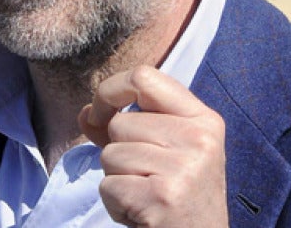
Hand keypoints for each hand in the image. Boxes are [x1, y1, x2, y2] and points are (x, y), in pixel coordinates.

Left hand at [78, 65, 227, 226]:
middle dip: (119, 152)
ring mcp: (183, 167)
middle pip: (121, 122)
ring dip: (118, 179)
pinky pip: (108, 185)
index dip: (110, 91)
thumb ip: (130, 128)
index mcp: (204, 120)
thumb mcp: (169, 153)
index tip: (100, 113)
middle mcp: (199, 138)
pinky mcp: (162, 196)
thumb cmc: (181, 198)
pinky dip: (116, 203)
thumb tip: (86, 113)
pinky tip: (142, 212)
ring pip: (110, 154)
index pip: (144, 77)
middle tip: (147, 178)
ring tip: (146, 194)